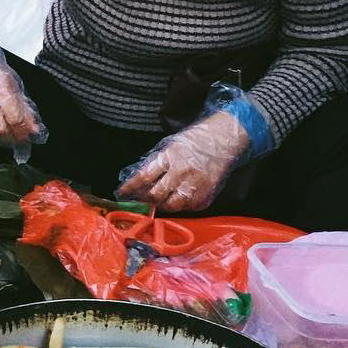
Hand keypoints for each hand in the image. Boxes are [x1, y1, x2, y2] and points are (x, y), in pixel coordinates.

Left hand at [116, 112, 249, 212]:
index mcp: (170, 157)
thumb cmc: (196, 139)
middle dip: (143, 199)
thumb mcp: (171, 145)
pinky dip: (180, 205)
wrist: (225, 139)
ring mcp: (195, 186)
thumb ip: (156, 162)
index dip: (130, 187)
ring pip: (171, 206)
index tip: (122, 193)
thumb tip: (139, 179)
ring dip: (160, 205)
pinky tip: (177, 198)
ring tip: (157, 200)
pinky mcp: (206, 196)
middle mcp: (182, 173)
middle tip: (138, 199)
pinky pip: (187, 208)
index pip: (143, 177)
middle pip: (155, 195)